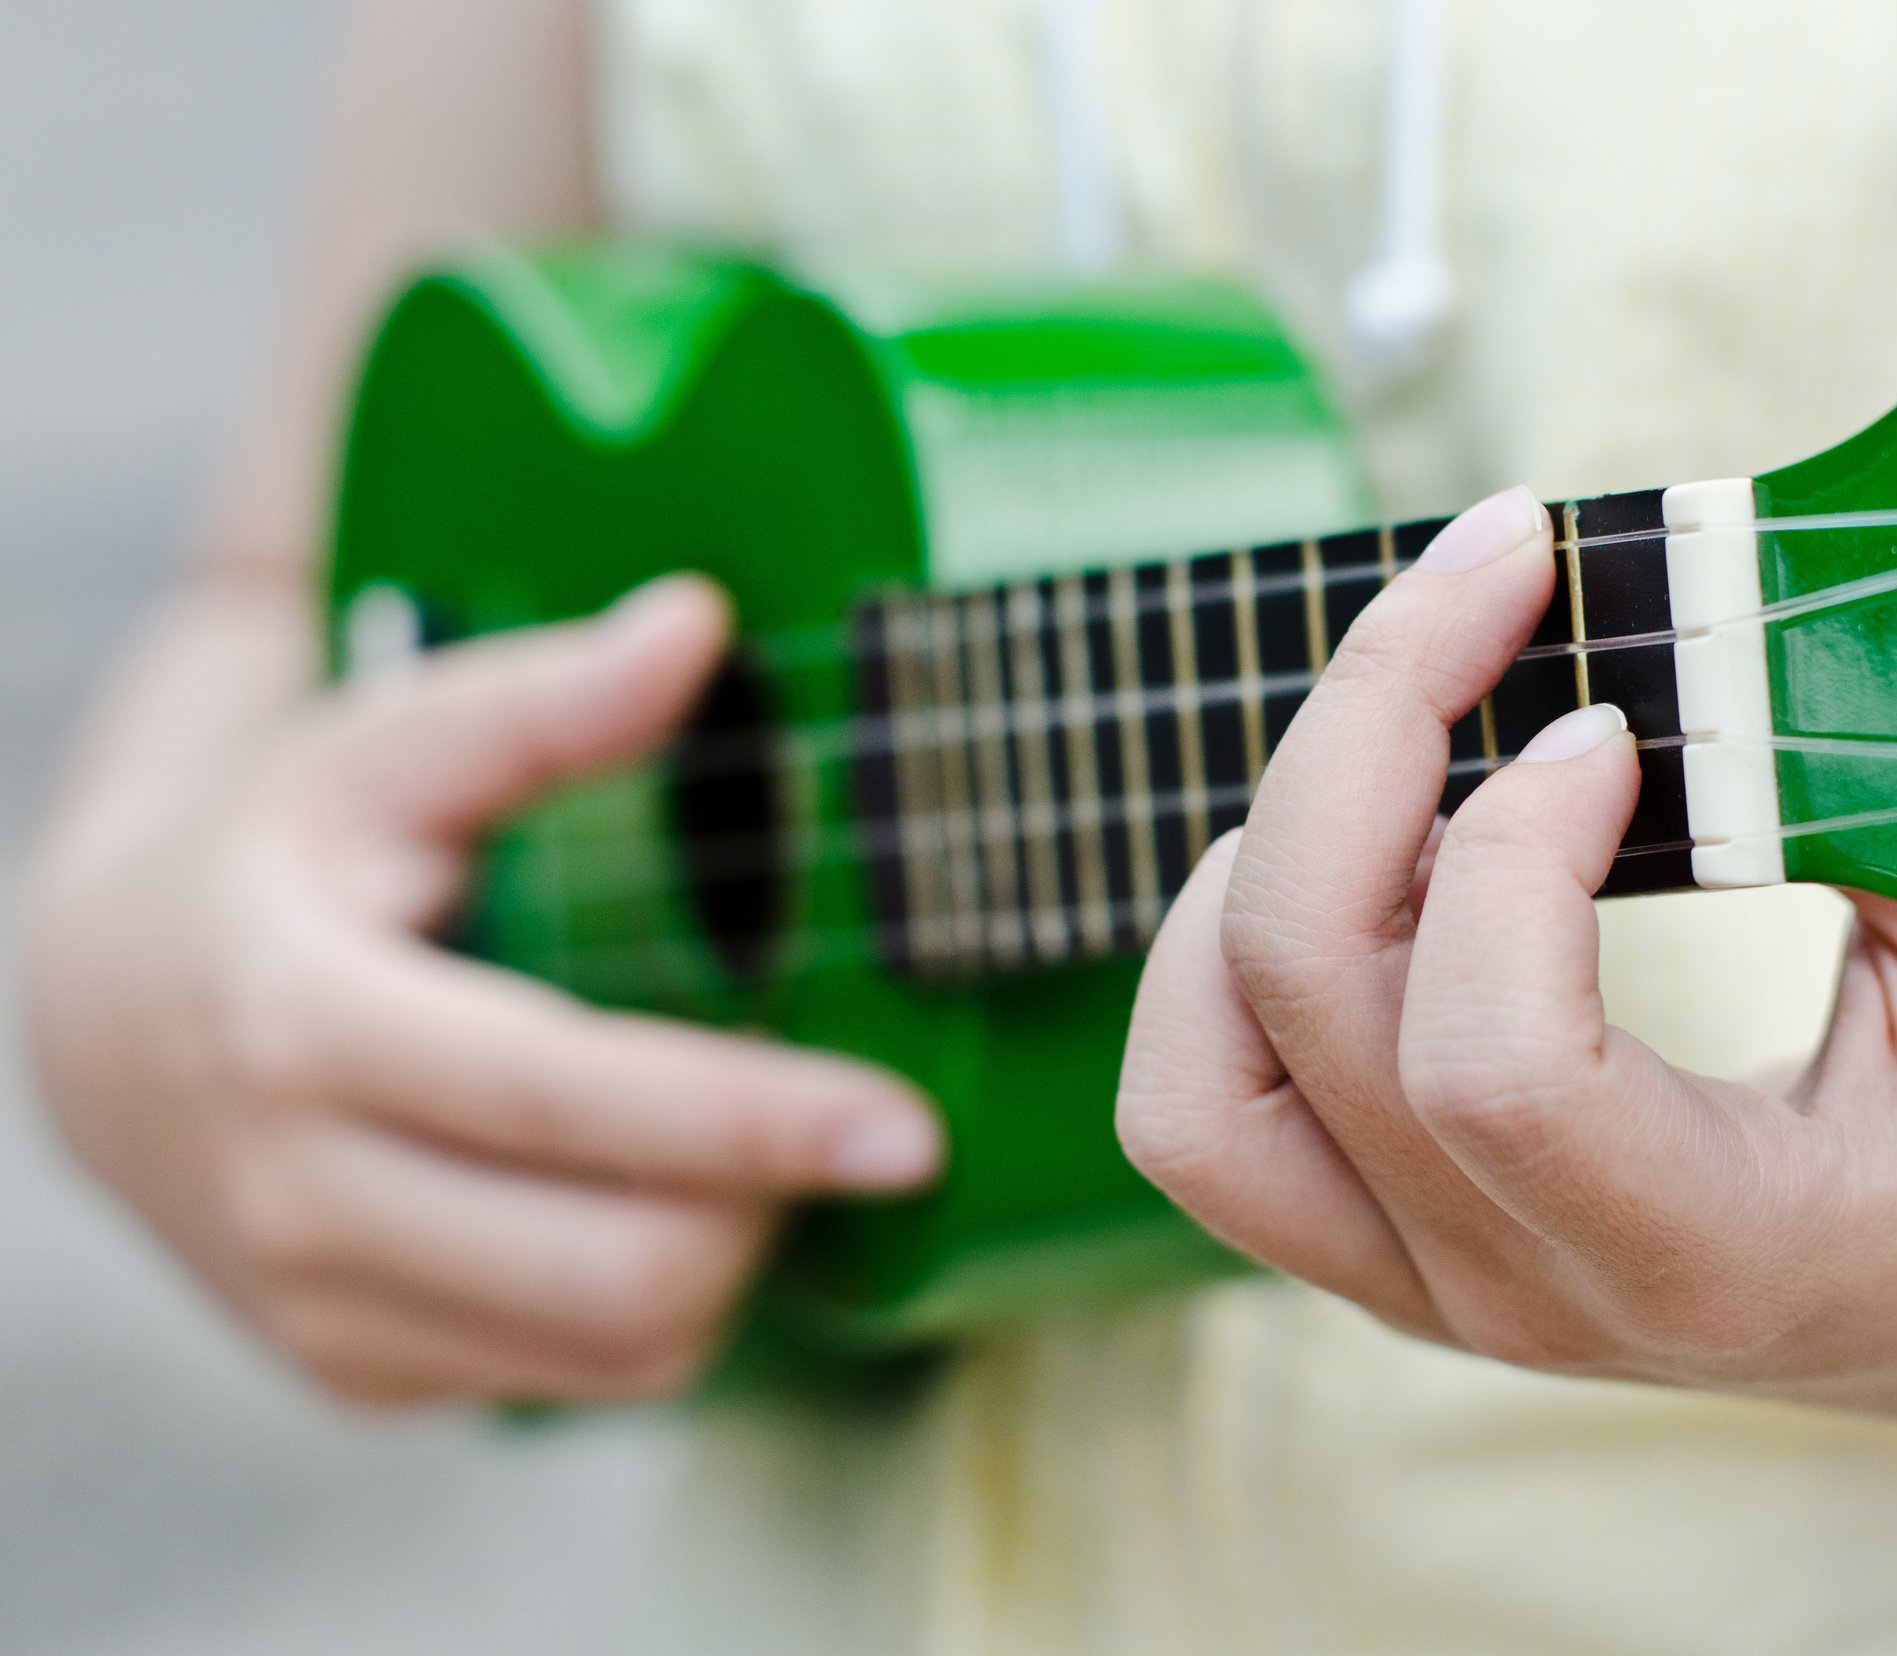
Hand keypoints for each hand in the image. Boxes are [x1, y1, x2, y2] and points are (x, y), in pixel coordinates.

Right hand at [28, 574, 940, 1404]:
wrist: (105, 1023)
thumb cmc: (280, 861)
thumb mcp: (383, 751)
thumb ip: (541, 700)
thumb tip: (696, 624)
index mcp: (304, 1023)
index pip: (562, 1100)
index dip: (752, 1120)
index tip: (907, 1126)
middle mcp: (298, 1196)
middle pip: (619, 1270)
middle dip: (770, 1198)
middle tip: (837, 1110)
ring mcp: (322, 1310)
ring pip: (619, 1349)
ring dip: (732, 1254)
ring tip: (742, 1142)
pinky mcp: (358, 1375)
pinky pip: (576, 1382)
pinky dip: (657, 1304)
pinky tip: (653, 1198)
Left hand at [1118, 489, 1896, 1449]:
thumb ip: (1885, 779)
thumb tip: (1719, 585)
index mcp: (1713, 1255)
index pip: (1492, 1065)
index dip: (1511, 843)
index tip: (1621, 722)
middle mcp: (1534, 1299)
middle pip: (1299, 1000)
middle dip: (1360, 735)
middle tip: (1490, 573)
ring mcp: (1443, 1292)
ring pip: (1198, 1084)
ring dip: (1261, 857)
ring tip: (1403, 724)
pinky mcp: (1401, 1251)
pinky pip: (1215, 1110)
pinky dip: (1231, 954)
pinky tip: (1358, 841)